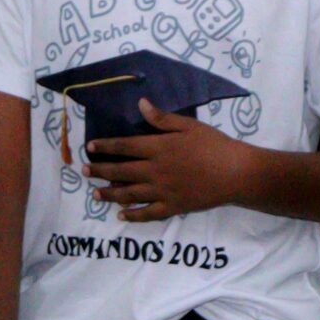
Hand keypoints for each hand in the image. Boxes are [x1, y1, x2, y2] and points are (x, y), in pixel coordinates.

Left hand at [82, 98, 247, 222]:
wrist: (235, 172)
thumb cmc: (214, 145)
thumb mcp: (189, 125)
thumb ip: (162, 118)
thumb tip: (140, 104)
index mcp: (159, 147)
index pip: (124, 146)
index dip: (105, 146)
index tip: (90, 147)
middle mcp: (155, 170)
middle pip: (121, 171)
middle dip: (100, 171)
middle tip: (84, 170)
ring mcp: (163, 191)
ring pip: (129, 194)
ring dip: (109, 194)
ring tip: (95, 194)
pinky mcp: (173, 207)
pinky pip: (148, 214)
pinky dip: (133, 216)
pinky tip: (121, 215)